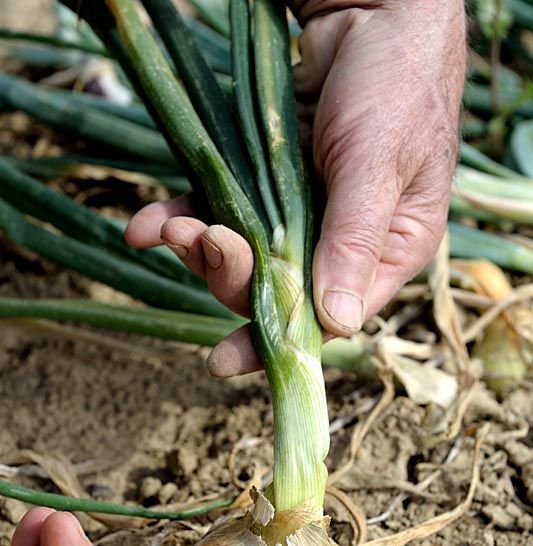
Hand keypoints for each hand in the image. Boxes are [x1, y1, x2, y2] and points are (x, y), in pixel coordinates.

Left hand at [126, 0, 464, 375]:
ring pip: (240, 254)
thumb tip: (337, 325)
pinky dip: (180, 216)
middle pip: (275, 290)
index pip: (327, 320)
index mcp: (383, 253)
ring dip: (198, 248)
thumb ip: (354, 240)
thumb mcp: (381, 165)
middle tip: (203, 243)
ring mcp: (296, 212)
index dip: (277, 343)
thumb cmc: (398, 85)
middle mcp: (338, 242)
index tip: (225, 361)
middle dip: (230, 277)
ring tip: (170, 226)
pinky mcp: (262, 182)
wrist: (370, 8)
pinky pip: (218, 210)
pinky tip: (145, 223)